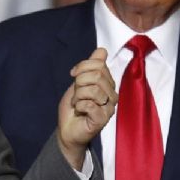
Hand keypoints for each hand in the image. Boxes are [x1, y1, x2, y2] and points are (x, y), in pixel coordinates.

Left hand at [57, 48, 116, 168]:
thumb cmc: (74, 107)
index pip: (99, 64)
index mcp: (108, 83)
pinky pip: (89, 104)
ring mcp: (109, 107)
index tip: (73, 75)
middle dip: (79, 82)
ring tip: (77, 103)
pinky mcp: (103, 119)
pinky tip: (79, 110)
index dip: (82, 67)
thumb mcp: (79, 82)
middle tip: (75, 93)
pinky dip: (79, 105)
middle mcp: (112, 94)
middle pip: (97, 76)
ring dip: (78, 95)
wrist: (67, 129)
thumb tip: (102, 50)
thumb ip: (90, 67)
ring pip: (93, 90)